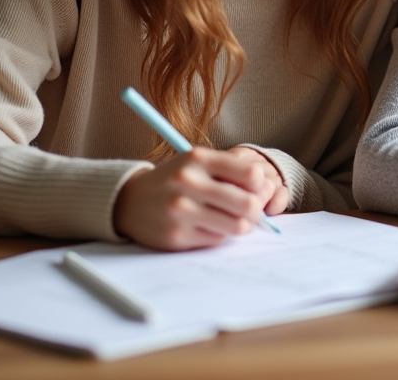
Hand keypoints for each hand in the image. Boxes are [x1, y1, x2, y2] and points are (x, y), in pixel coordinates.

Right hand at [113, 146, 288, 250]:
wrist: (129, 201)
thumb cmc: (174, 180)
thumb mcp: (197, 162)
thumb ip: (231, 171)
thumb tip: (268, 192)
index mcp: (197, 158)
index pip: (252, 174)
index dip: (260, 185)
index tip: (253, 189)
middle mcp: (188, 182)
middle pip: (249, 205)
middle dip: (257, 211)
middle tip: (250, 212)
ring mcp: (181, 211)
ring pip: (238, 227)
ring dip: (240, 226)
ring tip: (231, 220)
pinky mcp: (176, 236)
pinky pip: (217, 240)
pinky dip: (218, 235)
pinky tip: (206, 226)